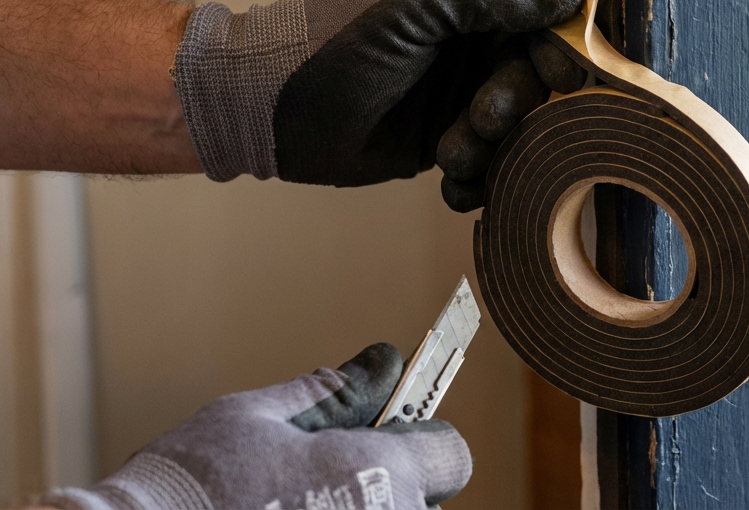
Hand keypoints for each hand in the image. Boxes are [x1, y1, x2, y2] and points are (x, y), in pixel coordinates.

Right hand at [42, 344, 467, 509]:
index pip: (450, 456)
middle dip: (383, 483)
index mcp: (378, 471)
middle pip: (419, 499)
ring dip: (356, 507)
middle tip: (316, 476)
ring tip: (288, 503)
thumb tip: (383, 359)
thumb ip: (333, 391)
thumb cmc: (193, 482)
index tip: (384, 435)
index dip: (420, 441)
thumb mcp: (260, 417)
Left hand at [172, 0, 584, 209]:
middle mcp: (462, 27)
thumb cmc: (327, 39)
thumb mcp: (409, 5)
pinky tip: (454, 183)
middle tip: (489, 115)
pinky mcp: (442, 131)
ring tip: (452, 153)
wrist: (259, 109)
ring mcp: (454, 80)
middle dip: (515, 95)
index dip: (556, 35)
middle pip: (530, 61)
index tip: (563, 70)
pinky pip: (486, 152)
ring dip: (492, 140)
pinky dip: (478, 173)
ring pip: (513, 113)